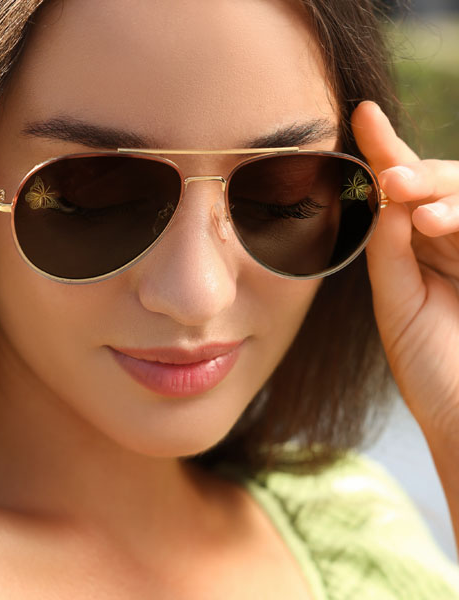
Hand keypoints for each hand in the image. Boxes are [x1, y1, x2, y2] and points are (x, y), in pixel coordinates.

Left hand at [352, 101, 458, 437]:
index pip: (400, 192)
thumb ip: (390, 251)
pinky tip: (435, 222)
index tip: (361, 114)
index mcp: (418, 249)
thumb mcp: (397, 303)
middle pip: (439, 184)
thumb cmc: (431, 366)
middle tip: (393, 177)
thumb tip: (384, 196)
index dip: (384, 151)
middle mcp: (451, 242)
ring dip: (445, 191)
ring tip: (415, 203)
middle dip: (418, 172)